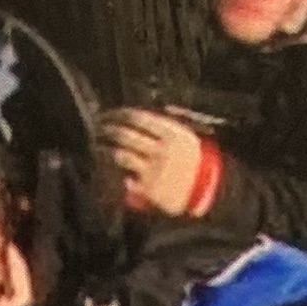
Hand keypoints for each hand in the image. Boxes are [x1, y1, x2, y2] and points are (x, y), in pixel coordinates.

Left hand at [99, 108, 223, 216]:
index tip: (108, 115)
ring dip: (103, 149)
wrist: (210, 195)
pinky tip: (105, 168)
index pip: (138, 117)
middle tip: (96, 129)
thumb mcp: (190, 138)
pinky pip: (123, 177)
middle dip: (106, 130)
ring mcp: (154, 171)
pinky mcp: (148, 190)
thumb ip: (171, 122)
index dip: (118, 114)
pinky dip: (112, 172)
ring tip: (96, 147)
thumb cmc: (198, 163)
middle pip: (125, 134)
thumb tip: (152, 110)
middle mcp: (163, 151)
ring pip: (120, 155)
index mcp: (174, 134)